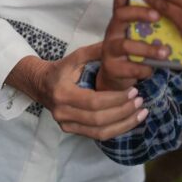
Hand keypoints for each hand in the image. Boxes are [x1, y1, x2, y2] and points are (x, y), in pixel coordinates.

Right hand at [5, 44, 146, 140]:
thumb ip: (96, 52)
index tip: (134, 91)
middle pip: (98, 119)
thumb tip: (121, 45)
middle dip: (123, 111)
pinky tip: (131, 121)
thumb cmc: (61, 69)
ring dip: (124, 124)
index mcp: (63, 93)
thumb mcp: (76, 56)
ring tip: (141, 113)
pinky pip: (97, 136)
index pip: (94, 101)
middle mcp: (62, 112)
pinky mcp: (71, 131)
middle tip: (141, 101)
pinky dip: (116, 130)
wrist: (40, 84)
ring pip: (99, 132)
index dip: (116, 99)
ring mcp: (66, 124)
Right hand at [98, 0, 166, 90]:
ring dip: (147, 48)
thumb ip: (153, 18)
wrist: (119, 75)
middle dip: (138, 13)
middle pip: (120, 15)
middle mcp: (113, 31)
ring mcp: (110, 49)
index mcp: (122, 19)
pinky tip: (152, 70)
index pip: (121, 0)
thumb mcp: (142, 31)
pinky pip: (129, 67)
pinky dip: (143, 69)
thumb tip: (179, 2)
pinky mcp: (112, 68)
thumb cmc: (137, 47)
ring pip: (125, 44)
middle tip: (157, 15)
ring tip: (165, 52)